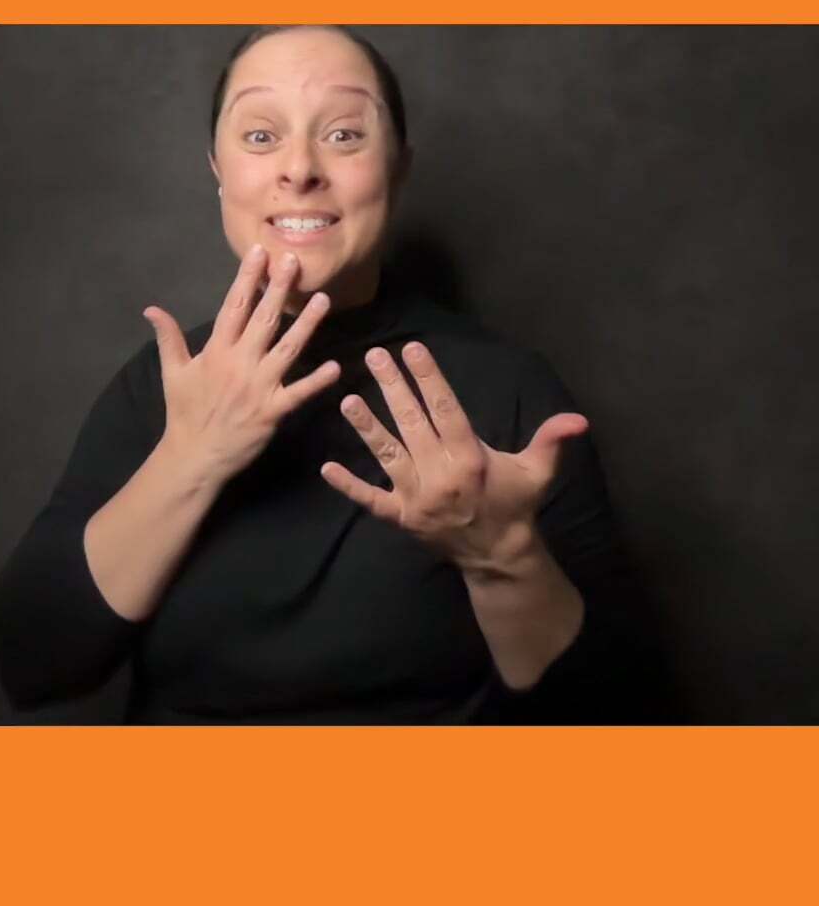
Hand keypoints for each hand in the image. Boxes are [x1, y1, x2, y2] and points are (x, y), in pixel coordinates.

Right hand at [144, 244, 342, 486]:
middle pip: (264, 319)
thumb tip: (151, 309)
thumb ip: (168, 337)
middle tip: (294, 261)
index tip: (259, 253)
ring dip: (307, 324)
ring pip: (288, 348)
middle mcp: (239, 363)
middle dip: (279, 288)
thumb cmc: (185, 412)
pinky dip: (318, 381)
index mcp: (216, 351)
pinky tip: (336, 366)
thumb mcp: (173, 372)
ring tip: (323, 299)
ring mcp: (259, 387)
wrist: (194, 455)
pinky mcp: (273, 411)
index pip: (233, 306)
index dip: (247, 278)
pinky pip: (299, 393)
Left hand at [320, 342, 588, 577]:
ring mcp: (416, 497)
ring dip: (366, 427)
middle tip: (374, 356)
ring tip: (347, 399)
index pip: (446, 410)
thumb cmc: (514, 504)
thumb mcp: (537, 472)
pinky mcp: (400, 517)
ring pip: (387, 455)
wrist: (497, 555)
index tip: (412, 349)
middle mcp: (440, 475)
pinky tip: (326, 469)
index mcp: (471, 458)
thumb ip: (551, 441)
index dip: (428, 378)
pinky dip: (349, 486)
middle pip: (412, 423)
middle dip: (392, 387)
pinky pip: (371, 499)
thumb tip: (579, 419)